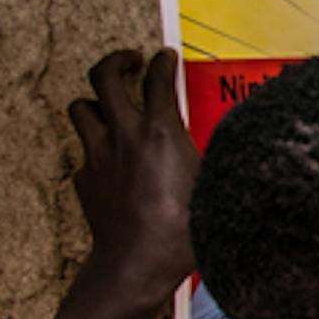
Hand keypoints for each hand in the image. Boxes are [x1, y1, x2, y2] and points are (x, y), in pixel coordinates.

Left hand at [49, 47, 199, 318]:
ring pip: (81, 108)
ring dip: (95, 101)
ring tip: (109, 104)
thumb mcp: (214, 187)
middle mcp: (123, 135)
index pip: (158, 79)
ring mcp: (98, 155)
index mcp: (160, 132)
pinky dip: (96, 146)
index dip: (163, 62)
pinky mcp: (84, 178)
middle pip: (103, 77)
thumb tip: (237, 147)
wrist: (138, 262)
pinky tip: (112, 159)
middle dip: (116, 61)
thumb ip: (218, 158)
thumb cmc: (182, 231)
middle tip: (130, 61)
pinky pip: (84, 150)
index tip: (166, 56)